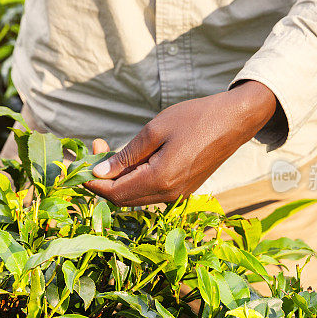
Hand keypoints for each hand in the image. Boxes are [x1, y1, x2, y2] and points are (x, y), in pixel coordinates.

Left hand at [84, 81, 277, 205]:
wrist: (235, 120)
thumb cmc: (195, 118)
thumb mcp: (155, 130)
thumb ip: (126, 155)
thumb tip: (100, 172)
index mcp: (161, 181)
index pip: (115, 193)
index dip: (93, 182)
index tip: (81, 162)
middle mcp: (170, 195)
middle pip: (123, 199)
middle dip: (103, 179)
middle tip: (96, 148)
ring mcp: (178, 195)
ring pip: (136, 197)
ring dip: (118, 179)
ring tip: (110, 150)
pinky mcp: (183, 189)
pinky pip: (150, 191)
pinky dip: (134, 179)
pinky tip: (131, 158)